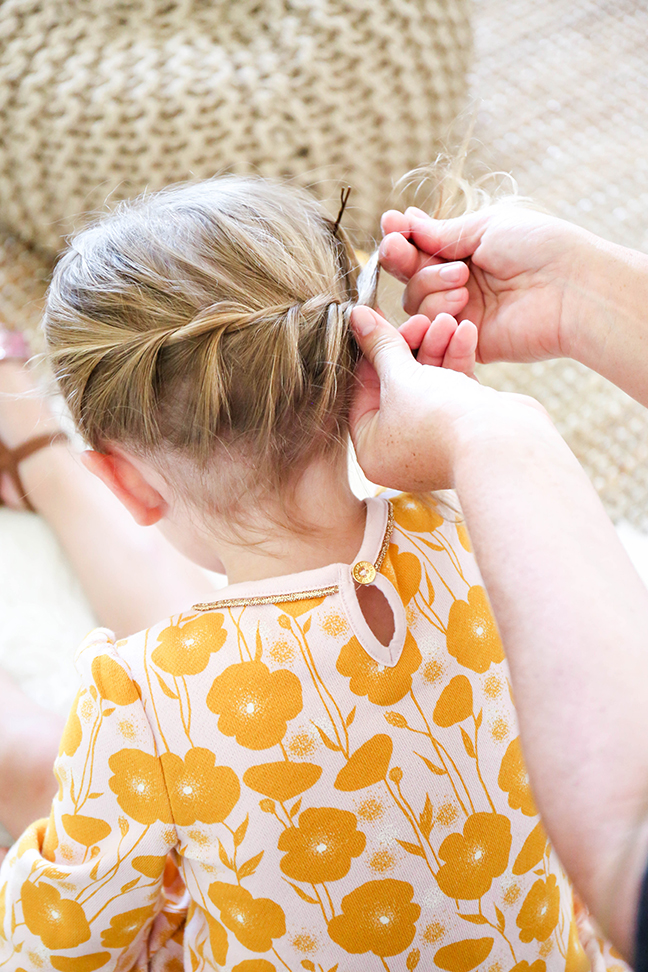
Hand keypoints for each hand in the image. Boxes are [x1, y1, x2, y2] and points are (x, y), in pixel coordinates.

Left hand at [349, 306, 547, 491]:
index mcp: (373, 449)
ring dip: (437, 346)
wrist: (504, 445)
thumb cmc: (441, 420)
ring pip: (427, 381)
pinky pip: (452, 387)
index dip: (371, 350)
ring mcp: (434, 437)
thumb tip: (356, 318)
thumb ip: (379, 346)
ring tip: (449, 321)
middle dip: (411, 346)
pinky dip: (457, 360)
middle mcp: (401, 448)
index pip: (363, 390)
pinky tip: (466, 332)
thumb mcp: (400, 378)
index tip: (378, 319)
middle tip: (423, 319)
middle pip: (396, 384)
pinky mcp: (464, 424)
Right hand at [379, 205, 592, 365]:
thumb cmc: (538, 248)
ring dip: (430, 286)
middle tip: (402, 249)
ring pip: (414, 303)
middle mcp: (460, 283)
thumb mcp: (485, 227)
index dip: (401, 238)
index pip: (420, 247)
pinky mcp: (466, 342)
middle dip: (404, 260)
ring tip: (464, 281)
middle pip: (409, 277)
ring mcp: (462, 313)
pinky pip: (430, 332)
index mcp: (467, 252)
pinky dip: (437, 314)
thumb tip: (406, 221)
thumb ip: (442, 233)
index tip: (391, 225)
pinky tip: (460, 301)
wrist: (570, 288)